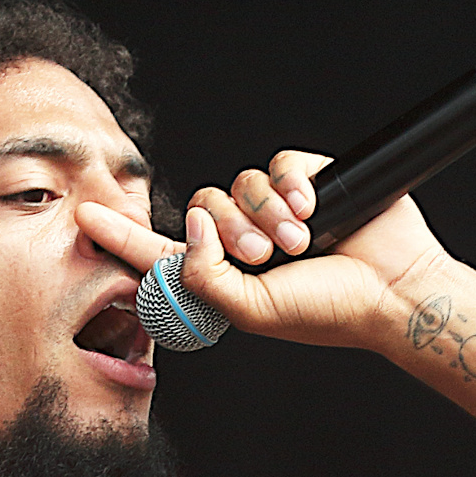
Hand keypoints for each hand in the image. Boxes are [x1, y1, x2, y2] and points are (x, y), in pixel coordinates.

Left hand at [76, 152, 452, 350]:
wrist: (391, 293)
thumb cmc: (325, 312)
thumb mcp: (248, 309)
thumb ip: (202, 277)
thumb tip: (193, 224)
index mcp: (221, 274)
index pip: (161, 250)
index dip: (121, 235)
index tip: (84, 217)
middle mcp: (242, 238)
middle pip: (201, 208)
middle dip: (230, 232)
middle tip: (265, 257)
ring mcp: (273, 208)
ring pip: (238, 185)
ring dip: (265, 216)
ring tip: (301, 242)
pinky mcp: (305, 179)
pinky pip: (276, 164)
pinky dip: (291, 188)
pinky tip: (316, 211)